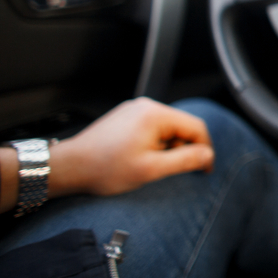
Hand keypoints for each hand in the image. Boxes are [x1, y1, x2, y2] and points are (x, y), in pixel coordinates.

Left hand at [49, 97, 214, 197]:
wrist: (69, 167)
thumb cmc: (104, 169)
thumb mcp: (151, 169)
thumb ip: (185, 161)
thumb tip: (208, 156)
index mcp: (155, 114)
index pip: (196, 127)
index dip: (204, 149)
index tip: (204, 169)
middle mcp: (146, 106)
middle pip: (182, 126)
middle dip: (183, 149)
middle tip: (172, 171)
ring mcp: (134, 109)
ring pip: (167, 128)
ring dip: (168, 147)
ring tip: (151, 166)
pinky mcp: (125, 117)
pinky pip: (152, 127)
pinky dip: (155, 143)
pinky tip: (141, 159)